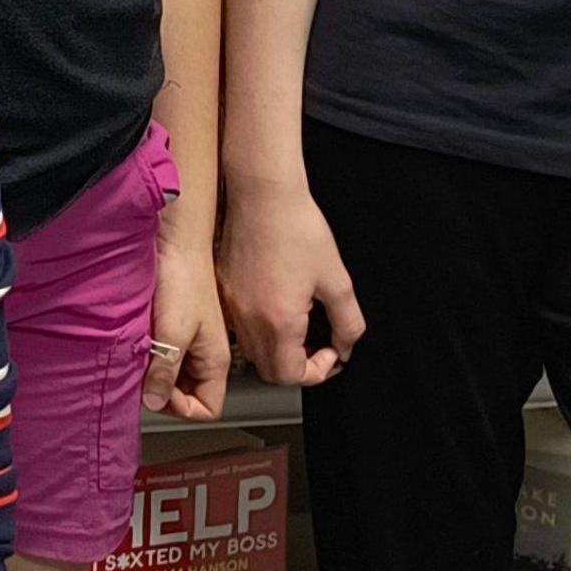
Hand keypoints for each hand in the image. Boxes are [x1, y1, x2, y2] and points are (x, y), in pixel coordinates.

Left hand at [145, 225, 230, 420]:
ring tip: (136, 360)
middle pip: (187, 393)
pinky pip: (162, 352)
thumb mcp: (173, 331)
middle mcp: (205, 353)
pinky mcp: (174, 325)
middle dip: (162, 392)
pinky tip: (135, 343)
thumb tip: (154, 401)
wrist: (176, 240)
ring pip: (172, 373)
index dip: (182, 409)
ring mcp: (190, 339)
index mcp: (215, 360)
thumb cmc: (183, 279)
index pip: (208, 407)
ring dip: (153, 372)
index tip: (157, 395)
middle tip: (140, 378)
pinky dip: (148, 354)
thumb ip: (165, 369)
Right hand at [217, 177, 364, 387]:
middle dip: (297, 366)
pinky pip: (238, 326)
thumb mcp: (338, 279)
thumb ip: (348, 322)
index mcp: (278, 322)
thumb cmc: (296, 227)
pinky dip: (259, 329)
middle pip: (269, 370)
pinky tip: (275, 306)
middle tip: (317, 345)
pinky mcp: (221, 290)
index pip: (292, 375)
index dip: (318, 371)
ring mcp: (230, 306)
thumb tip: (345, 345)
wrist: (261, 194)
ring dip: (277, 349)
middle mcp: (247, 320)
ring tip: (297, 326)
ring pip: (252, 350)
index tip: (333, 351)